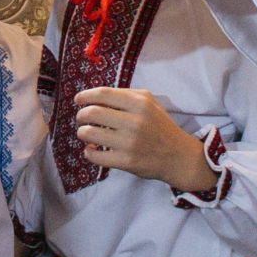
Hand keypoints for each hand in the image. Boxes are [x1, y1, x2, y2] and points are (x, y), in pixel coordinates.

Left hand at [72, 87, 213, 190]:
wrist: (179, 156)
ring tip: (86, 133)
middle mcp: (134, 122)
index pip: (103, 94)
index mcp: (140, 103)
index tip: (78, 99)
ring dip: (82, 132)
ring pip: (89, 133)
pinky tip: (92, 150)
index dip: (86, 95)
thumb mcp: (150, 103)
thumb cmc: (160, 126)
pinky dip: (88, 152)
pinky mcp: (126, 162)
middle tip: (81, 119)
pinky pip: (95, 156)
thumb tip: (94, 95)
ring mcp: (129, 143)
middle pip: (92, 113)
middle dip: (81, 115)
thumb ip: (126, 95)